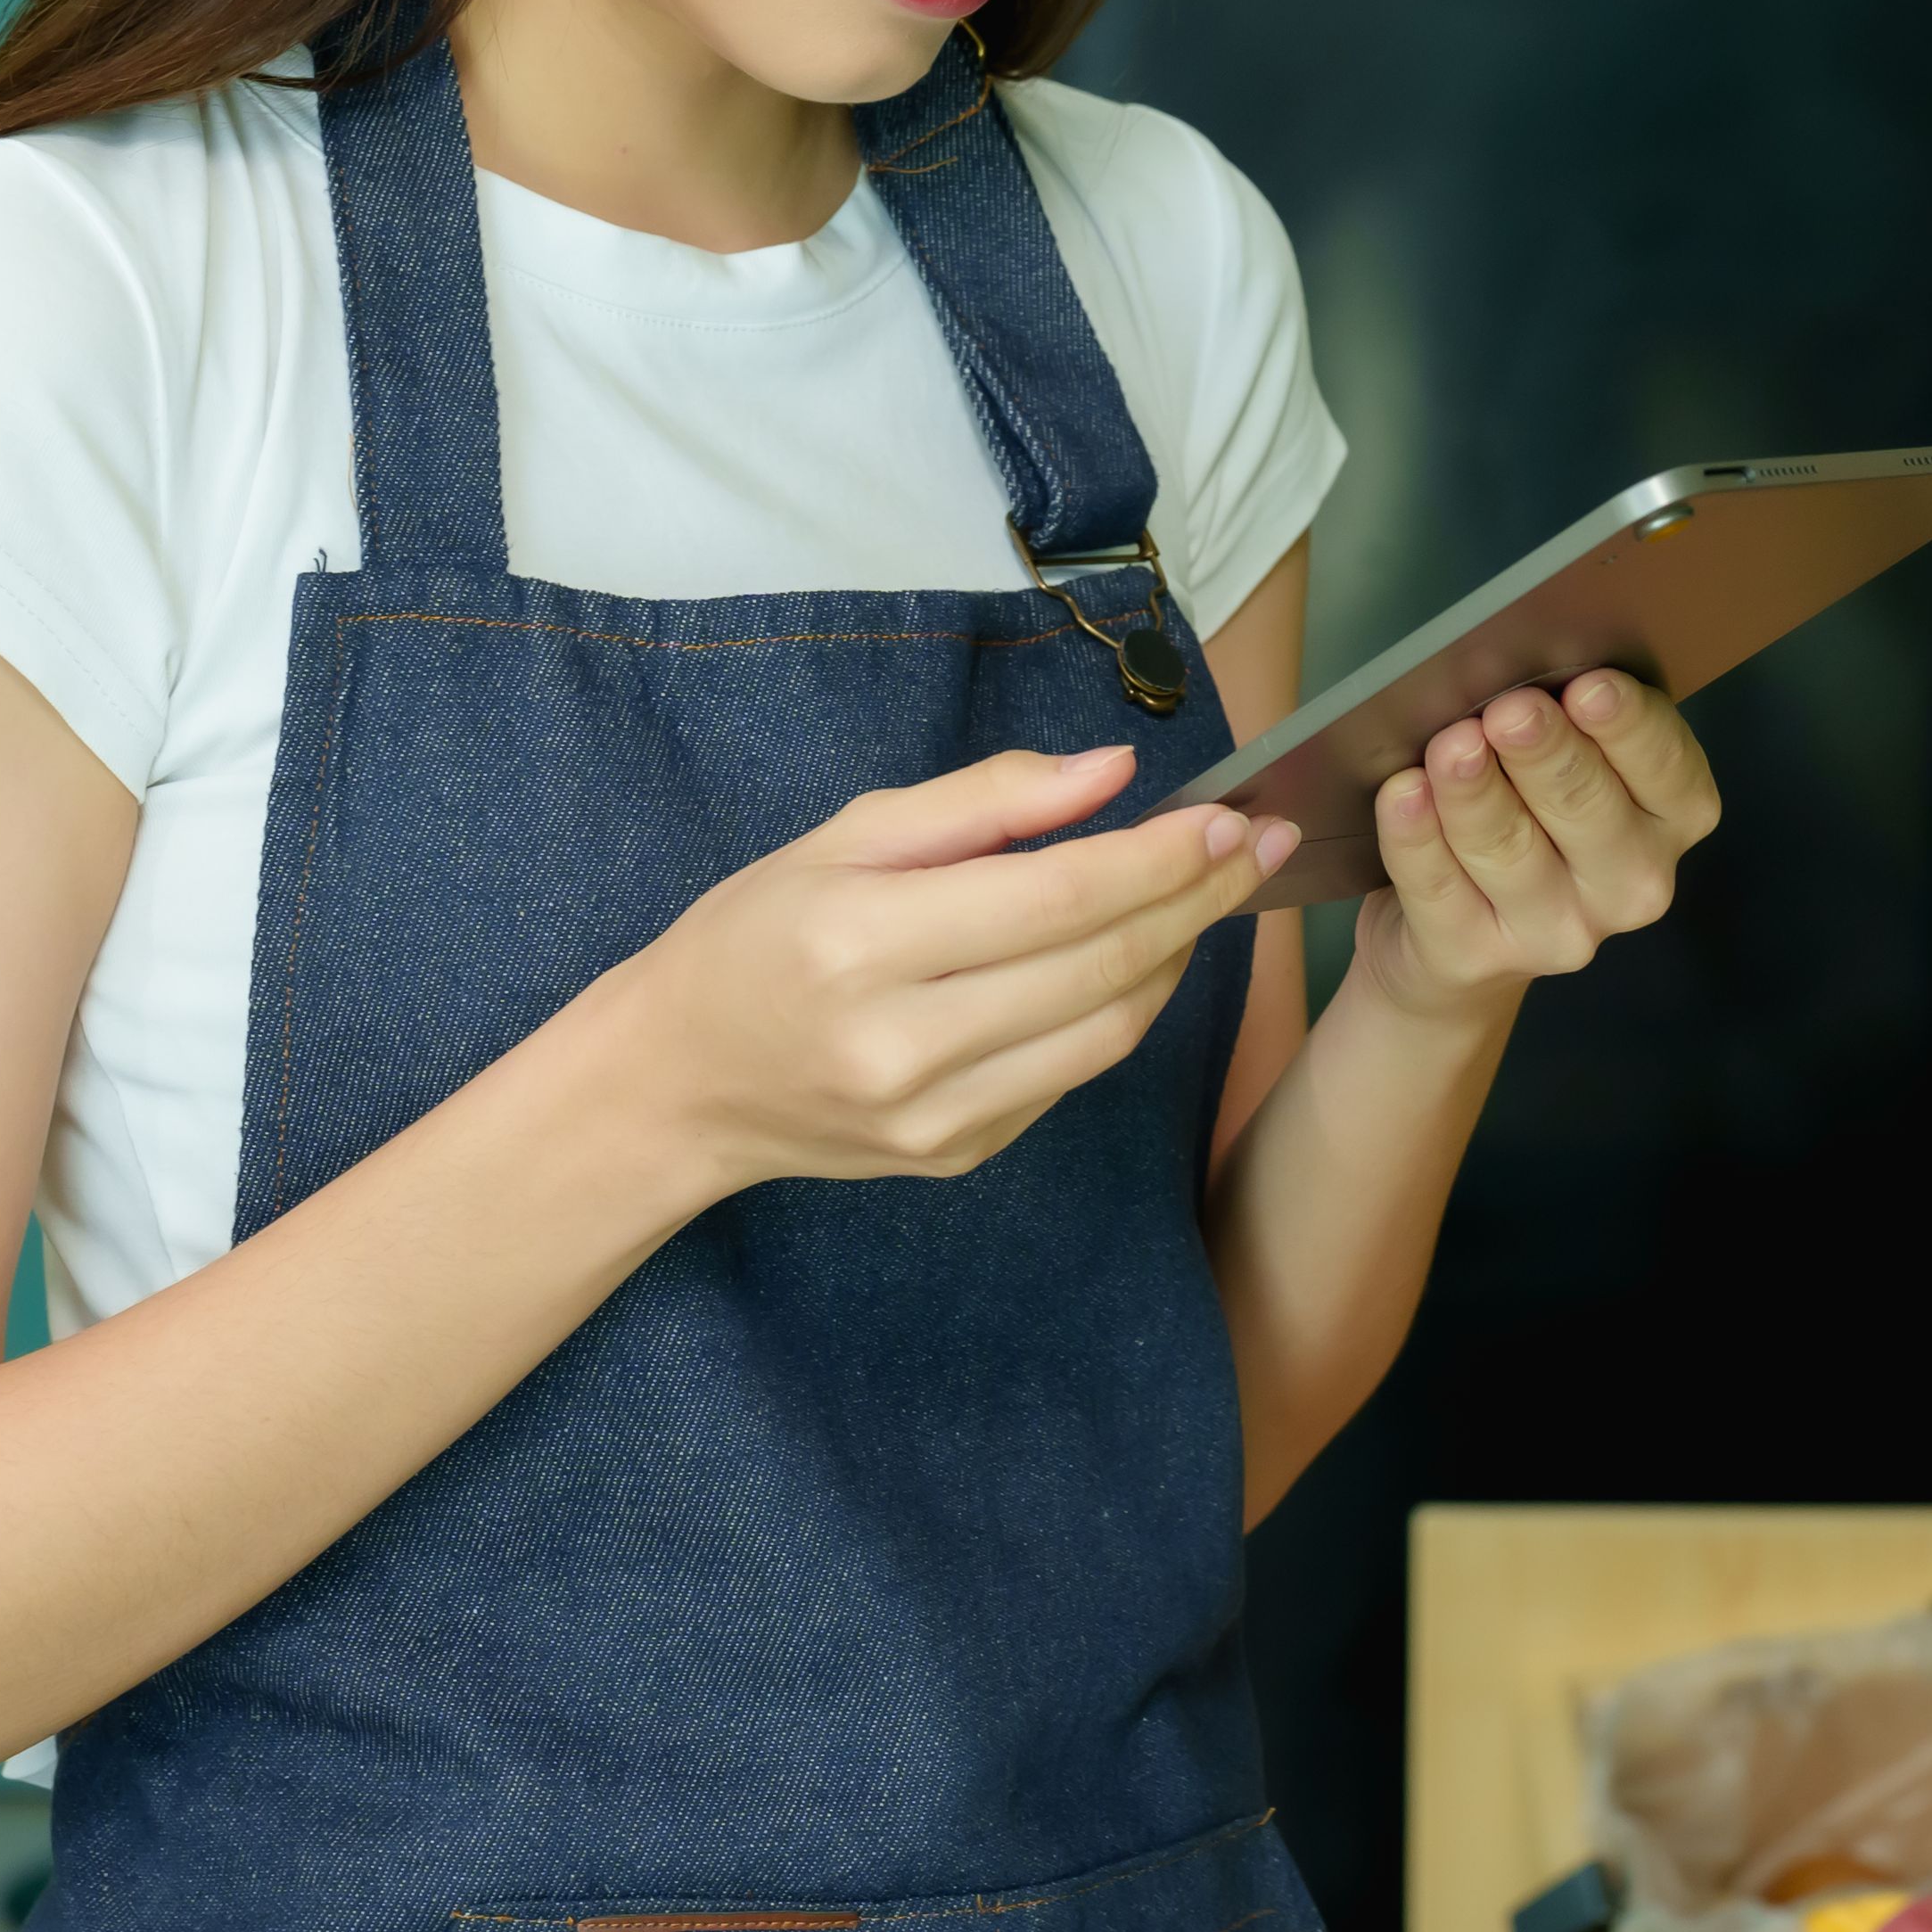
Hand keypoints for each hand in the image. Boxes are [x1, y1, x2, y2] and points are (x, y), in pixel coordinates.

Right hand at [588, 748, 1294, 1189]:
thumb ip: (984, 800)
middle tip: (1254, 846)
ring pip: (1106, 1032)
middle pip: (1098, 968)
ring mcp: (933, 1117)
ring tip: (1210, 896)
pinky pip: (1072, 1075)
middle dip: (1195, 900)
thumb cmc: (754, 937)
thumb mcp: (844, 837)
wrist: (677, 1083)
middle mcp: (900, 1044)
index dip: (1156, 858)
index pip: (1055, 898)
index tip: (1222, 816)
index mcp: (861, 943)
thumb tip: (1111, 772)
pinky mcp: (955, 1158)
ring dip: (1175, 959)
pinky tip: (1138, 958)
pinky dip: (1121, 1011)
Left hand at [1351, 670, 1721, 1016]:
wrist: (1459, 937)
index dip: (1625, 726)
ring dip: (1476, 791)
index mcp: (1671, 817)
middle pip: (1588, 808)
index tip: (1589, 687)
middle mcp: (1630, 883)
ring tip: (1452, 745)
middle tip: (1511, 711)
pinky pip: (1439, 888)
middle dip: (1546, 753)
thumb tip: (1522, 669)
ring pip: (1511, 849)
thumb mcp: (1564, 761)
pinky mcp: (1477, 956)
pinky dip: (1417, 837)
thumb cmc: (1525, 815)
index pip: (1664, 768)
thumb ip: (1566, 718)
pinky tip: (1404, 795)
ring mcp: (1557, 931)